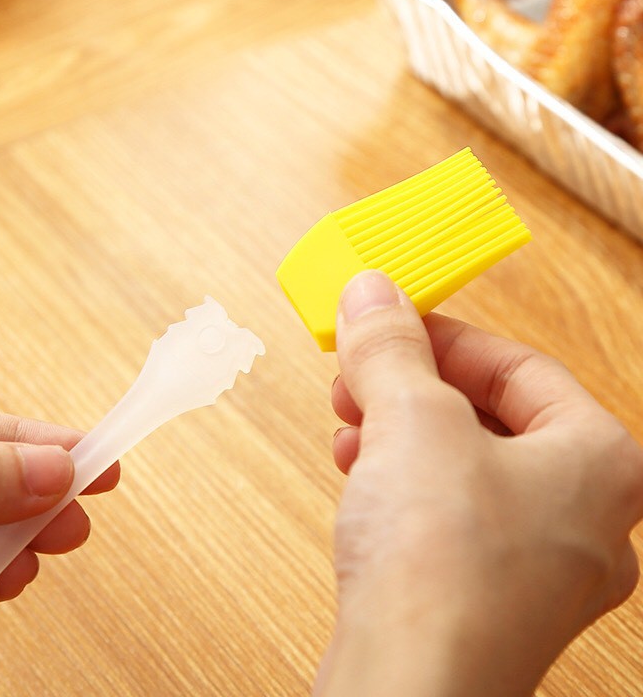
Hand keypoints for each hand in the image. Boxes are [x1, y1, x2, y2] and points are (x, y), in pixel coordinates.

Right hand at [315, 271, 642, 696]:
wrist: (408, 687)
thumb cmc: (441, 562)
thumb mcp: (413, 417)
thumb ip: (394, 347)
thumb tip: (373, 295)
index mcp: (600, 464)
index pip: (522, 368)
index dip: (448, 338)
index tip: (395, 323)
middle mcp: (584, 519)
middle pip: (490, 415)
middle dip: (414, 385)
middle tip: (364, 369)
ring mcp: (538, 565)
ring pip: (465, 464)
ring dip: (400, 429)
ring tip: (350, 417)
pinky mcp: (487, 596)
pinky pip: (448, 512)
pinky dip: (402, 479)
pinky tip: (358, 469)